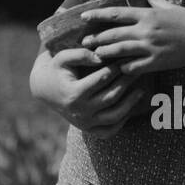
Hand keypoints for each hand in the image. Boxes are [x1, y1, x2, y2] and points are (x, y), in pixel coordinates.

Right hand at [29, 46, 149, 139]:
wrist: (43, 88)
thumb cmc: (56, 68)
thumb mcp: (62, 57)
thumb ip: (81, 54)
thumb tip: (101, 57)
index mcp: (74, 93)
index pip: (102, 79)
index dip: (116, 67)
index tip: (125, 57)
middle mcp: (80, 111)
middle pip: (111, 96)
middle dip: (126, 81)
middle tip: (137, 70)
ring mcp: (84, 123)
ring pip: (114, 116)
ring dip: (130, 103)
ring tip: (140, 90)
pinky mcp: (87, 130)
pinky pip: (109, 131)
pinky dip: (122, 122)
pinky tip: (130, 108)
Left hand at [78, 0, 184, 75]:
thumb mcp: (170, 7)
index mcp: (147, 14)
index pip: (116, 14)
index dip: (97, 15)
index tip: (83, 17)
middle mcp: (146, 30)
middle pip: (114, 34)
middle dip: (96, 38)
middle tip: (84, 42)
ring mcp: (151, 47)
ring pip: (120, 50)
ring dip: (106, 53)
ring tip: (95, 55)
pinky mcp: (158, 62)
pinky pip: (135, 66)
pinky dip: (124, 68)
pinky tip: (118, 69)